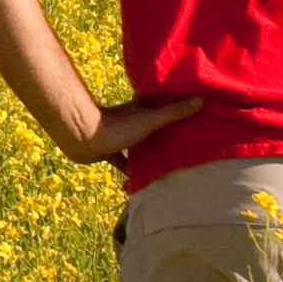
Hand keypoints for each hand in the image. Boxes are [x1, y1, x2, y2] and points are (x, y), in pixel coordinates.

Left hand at [60, 93, 201, 165]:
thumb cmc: (116, 126)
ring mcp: (120, 136)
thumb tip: (200, 99)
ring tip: (168, 163)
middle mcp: (131, 120)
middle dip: (165, 132)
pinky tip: (140, 182)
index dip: (174, 105)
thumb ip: (172, 112)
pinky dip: (131, 171)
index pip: (161, 103)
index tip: (191, 109)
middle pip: (151, 124)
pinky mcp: (109, 151)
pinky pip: (123, 162)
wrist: (82, 138)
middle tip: (184, 142)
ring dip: (148, 152)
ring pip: (138, 144)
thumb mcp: (149, 120)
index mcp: (140, 109)